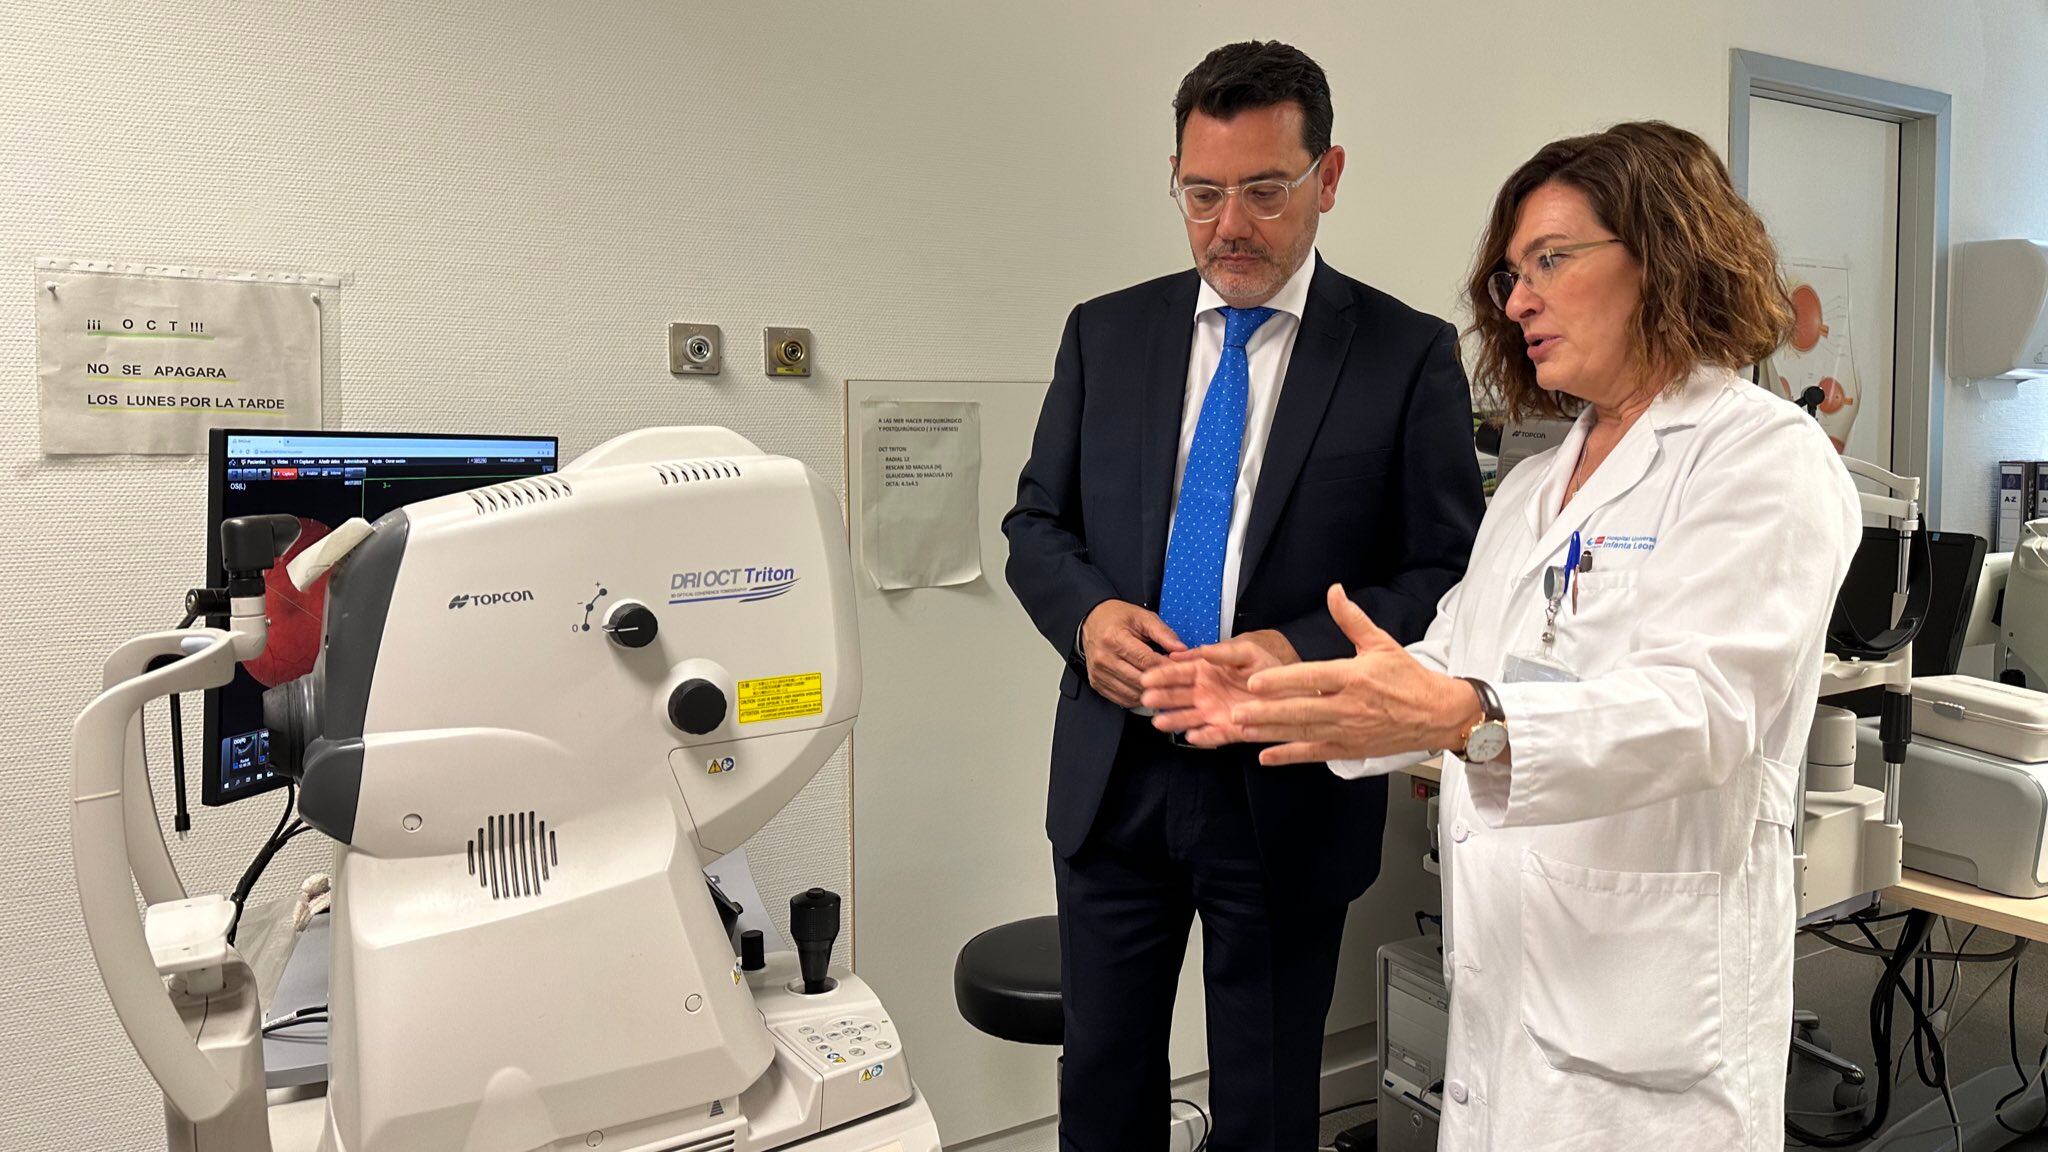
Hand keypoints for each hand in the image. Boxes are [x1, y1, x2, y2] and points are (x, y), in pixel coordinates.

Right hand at [1080, 600, 1185, 707]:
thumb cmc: (1117, 618)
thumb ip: (1163, 633)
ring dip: (1149, 692)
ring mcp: (1098, 673)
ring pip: (1131, 693)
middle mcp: (1104, 658)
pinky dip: (1137, 698)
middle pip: (1139, 679)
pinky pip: (1121, 699)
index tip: (1180, 669)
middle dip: (1160, 681)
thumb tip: (1181, 649)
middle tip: (1174, 680)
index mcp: (1115, 638)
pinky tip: (1146, 689)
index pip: (1146, 660)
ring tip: (1161, 684)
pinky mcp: (1097, 683)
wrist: (1092, 621)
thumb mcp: (1142, 617)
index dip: (1166, 667)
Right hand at [1139, 630, 1297, 745]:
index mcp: (1206, 671)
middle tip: (1147, 699)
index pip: (1179, 673)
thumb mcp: (1247, 653)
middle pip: (1178, 696)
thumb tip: (1201, 651)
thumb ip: (1224, 652)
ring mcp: (1214, 713)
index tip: (1148, 677)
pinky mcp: (1228, 730)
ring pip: (1189, 718)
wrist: (1290, 690)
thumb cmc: (1267, 668)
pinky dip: (1203, 737)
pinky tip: (1192, 736)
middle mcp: (1205, 693)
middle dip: (1162, 698)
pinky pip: (1213, 735)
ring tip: (1160, 723)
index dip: (1162, 674)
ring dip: (1174, 720)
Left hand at [1233, 585, 1481, 764]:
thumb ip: (1352, 619)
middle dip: (1267, 712)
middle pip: (1302, 710)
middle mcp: (1349, 706)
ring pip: (1303, 732)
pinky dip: (1290, 756)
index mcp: (1354, 676)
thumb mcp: (1381, 643)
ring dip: (1271, 733)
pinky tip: (1267, 757)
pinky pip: (1315, 753)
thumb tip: (1334, 591)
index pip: (1312, 679)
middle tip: (1238, 712)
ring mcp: (1349, 730)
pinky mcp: (1350, 748)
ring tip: (1243, 730)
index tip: (1255, 682)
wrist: (1437, 714)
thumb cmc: (1408, 678)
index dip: (1282, 682)